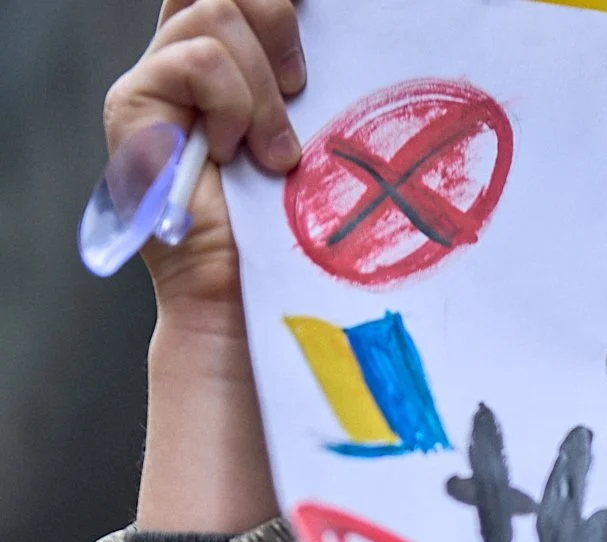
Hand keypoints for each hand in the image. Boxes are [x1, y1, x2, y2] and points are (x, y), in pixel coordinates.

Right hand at [107, 0, 306, 529]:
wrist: (259, 312)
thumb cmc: (301, 246)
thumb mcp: (323, 146)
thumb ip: (310, 83)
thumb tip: (339, 28)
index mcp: (229, 68)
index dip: (276, 1)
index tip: (316, 28)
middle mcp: (185, 69)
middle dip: (274, 23)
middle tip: (297, 93)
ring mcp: (156, 87)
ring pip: (213, 13)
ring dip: (259, 89)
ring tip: (272, 154)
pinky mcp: (135, 111)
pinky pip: (195, 61)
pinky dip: (230, 105)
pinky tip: (237, 157)